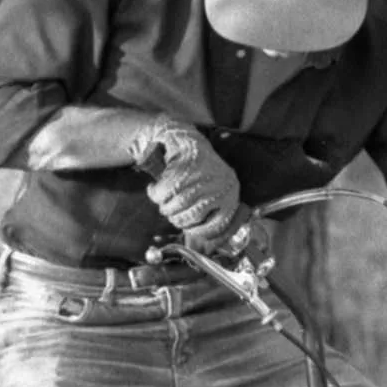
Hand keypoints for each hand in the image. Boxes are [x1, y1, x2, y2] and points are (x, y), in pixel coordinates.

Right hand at [133, 120, 243, 249]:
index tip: (189, 232)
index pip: (219, 226)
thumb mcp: (206, 195)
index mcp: (230, 193)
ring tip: (163, 201)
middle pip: (192, 216)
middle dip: (176, 218)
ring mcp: (204, 174)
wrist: (181, 137)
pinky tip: (156, 190)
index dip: (200, 233)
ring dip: (165, 207)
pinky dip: (156, 194)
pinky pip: (165, 192)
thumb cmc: (194, 170)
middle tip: (171, 211)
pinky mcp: (185, 164)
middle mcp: (220, 184)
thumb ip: (204, 220)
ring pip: (178, 204)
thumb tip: (201, 249)